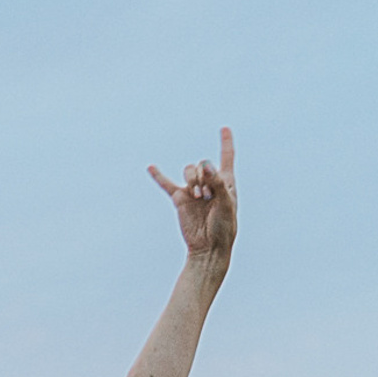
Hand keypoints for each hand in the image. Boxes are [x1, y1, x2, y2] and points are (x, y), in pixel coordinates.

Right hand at [149, 127, 236, 263]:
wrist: (209, 247)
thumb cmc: (224, 227)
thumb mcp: (227, 203)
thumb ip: (217, 182)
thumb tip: (204, 165)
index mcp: (226, 181)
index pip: (226, 157)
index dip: (226, 142)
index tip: (225, 129)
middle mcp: (209, 182)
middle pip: (201, 163)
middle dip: (204, 177)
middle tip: (208, 196)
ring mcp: (193, 190)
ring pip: (188, 170)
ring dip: (193, 180)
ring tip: (199, 197)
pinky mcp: (179, 199)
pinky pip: (166, 184)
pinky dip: (158, 176)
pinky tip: (150, 167)